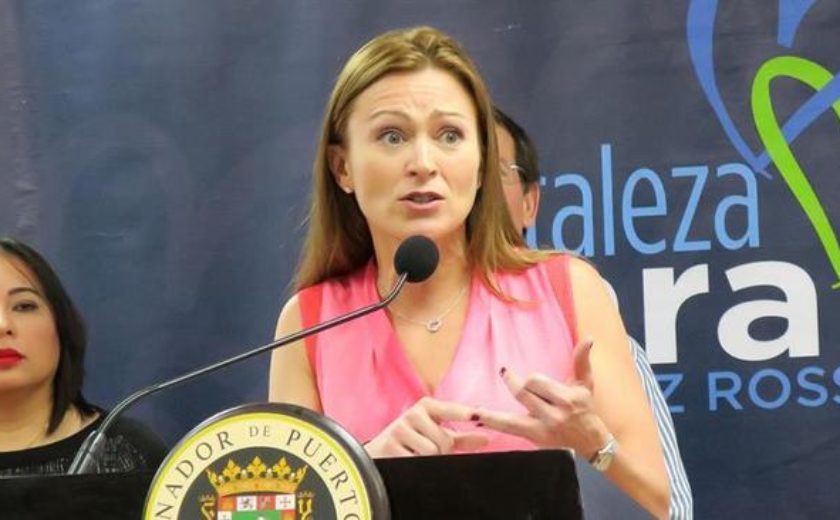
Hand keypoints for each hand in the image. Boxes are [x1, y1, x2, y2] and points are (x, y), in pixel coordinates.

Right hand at [364, 397, 488, 457]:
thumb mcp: (436, 436)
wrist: (378, 452)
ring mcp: (399, 429)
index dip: (462, 413)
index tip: (475, 415)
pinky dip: (414, 464)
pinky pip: (415, 461)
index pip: (448, 409)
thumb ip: (461, 438)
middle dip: (441, 452)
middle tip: (427, 450)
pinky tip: (405, 459)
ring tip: (415, 454)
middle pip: (444, 441)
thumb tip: (486, 438)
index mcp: (426, 407)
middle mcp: (412, 414)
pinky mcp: (389, 445)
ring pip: (431, 453)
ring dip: (427, 460)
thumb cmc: (413, 442)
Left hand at [476, 339, 611, 458]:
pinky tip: (479, 419)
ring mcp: (544, 429)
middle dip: (514, 384)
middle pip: (524, 394)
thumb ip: (582, 361)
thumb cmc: (586, 409)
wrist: (591, 442)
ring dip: (491, 413)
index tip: (532, 380)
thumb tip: (588, 339)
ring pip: (512, 417)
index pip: (537, 382)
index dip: (532, 380)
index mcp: (567, 399)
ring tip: (476, 409)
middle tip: (505, 373)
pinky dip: (494, 424)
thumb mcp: (586, 385)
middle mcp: (555, 415)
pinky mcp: (536, 438)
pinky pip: (511, 429)